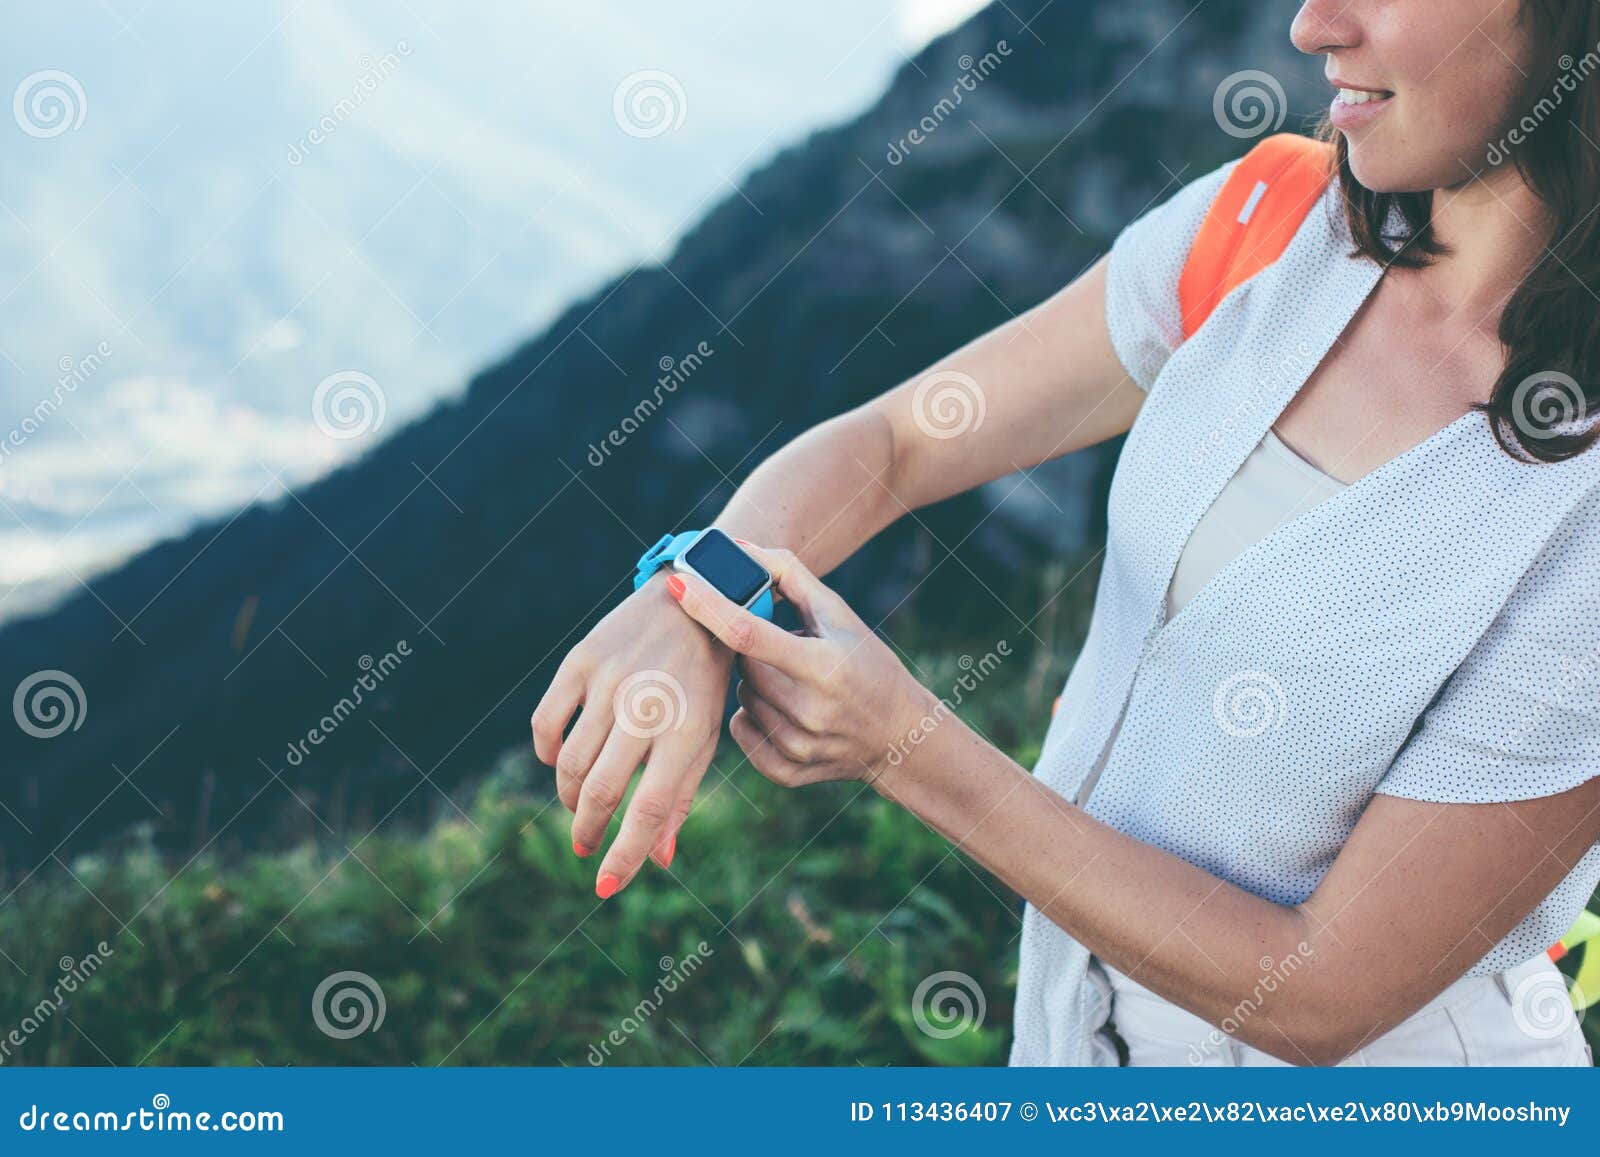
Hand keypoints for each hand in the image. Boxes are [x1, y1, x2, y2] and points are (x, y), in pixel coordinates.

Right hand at [531, 576, 730, 896]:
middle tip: (586, 846)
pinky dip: (547, 753)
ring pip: (569, 763)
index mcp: (687, 731)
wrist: (697, 598)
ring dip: (569, 797)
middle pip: (600, 792)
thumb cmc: (704, 679)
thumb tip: (659, 859)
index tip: (604, 886)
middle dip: (588, 830)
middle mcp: (646, 708)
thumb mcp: (706, 734)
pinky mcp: (581, 660)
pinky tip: (560, 762)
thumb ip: (681, 796)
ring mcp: (609, 682)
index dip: (624, 856)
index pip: (647, 811)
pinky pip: (545, 724)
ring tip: (579, 807)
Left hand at [668, 543, 937, 789]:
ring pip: (741, 698)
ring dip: (755, 684)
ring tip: (793, 683)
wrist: (900, 736)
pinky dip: (752, 717)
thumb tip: (739, 549)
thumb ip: (789, 576)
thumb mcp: (840, 615)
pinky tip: (783, 711)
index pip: (749, 634)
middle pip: (744, 666)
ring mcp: (798, 745)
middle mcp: (810, 710)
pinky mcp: (788, 770)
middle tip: (784, 650)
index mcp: (824, 666)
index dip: (709, 606)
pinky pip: (741, 732)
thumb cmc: (868, 664)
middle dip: (752, 651)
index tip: (679, 583)